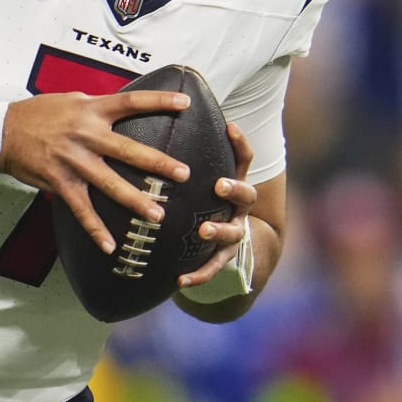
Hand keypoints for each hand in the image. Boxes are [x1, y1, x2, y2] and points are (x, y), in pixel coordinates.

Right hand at [0, 90, 189, 252]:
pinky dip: (95, 230)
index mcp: (92, 110)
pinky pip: (81, 210)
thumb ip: (100, 107)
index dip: (159, 101)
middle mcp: (86, 135)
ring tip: (158, 215)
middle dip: (157, 163)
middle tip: (183, 174)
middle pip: (128, 149)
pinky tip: (110, 246)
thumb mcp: (73, 100)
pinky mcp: (60, 182)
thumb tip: (128, 108)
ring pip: (109, 184)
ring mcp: (73, 161)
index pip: (131, 102)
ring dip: (135, 201)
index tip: (184, 102)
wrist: (3, 130)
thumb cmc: (41, 113)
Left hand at [177, 122, 255, 290]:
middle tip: (219, 185)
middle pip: (246, 195)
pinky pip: (212, 269)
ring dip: (219, 230)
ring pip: (233, 233)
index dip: (240, 143)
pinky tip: (179, 281)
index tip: (230, 127)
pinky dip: (198, 275)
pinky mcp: (223, 259)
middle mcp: (239, 208)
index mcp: (234, 184)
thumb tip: (155, 120)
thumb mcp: (201, 180)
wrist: (227, 243)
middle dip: (234, 189)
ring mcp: (234, 233)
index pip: (243, 159)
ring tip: (203, 231)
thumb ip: (185, 158)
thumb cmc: (203, 200)